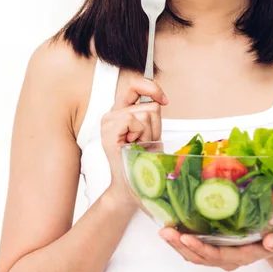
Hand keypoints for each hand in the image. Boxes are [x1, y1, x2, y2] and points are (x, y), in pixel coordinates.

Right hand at [101, 73, 167, 205]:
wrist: (131, 186)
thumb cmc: (141, 162)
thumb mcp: (150, 134)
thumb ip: (150, 115)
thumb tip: (160, 101)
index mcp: (121, 112)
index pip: (135, 85)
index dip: (152, 88)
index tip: (164, 100)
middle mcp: (112, 114)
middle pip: (150, 106)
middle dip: (155, 127)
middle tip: (144, 144)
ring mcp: (108, 121)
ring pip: (145, 113)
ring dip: (149, 134)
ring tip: (138, 147)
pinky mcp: (108, 130)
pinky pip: (134, 120)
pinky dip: (140, 135)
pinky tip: (133, 146)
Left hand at [158, 224, 272, 270]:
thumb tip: (271, 240)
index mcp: (247, 254)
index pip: (221, 255)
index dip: (202, 248)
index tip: (187, 237)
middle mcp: (232, 259)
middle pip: (203, 257)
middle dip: (182, 245)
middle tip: (166, 231)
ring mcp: (223, 257)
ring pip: (197, 257)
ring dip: (178, 246)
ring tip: (164, 232)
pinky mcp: (218, 251)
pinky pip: (197, 252)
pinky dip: (182, 244)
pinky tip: (172, 232)